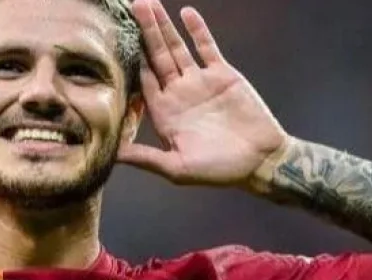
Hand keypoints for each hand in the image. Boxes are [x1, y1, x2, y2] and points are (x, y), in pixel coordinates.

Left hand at [119, 0, 288, 186]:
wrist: (260, 160)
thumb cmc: (218, 170)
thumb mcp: (177, 168)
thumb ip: (145, 157)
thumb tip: (112, 155)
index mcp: (164, 113)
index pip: (141, 80)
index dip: (128, 59)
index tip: (111, 39)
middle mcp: (178, 93)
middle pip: (156, 56)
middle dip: (143, 32)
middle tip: (130, 6)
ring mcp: (199, 81)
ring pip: (177, 47)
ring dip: (163, 26)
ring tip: (148, 3)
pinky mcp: (222, 74)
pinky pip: (206, 47)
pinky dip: (197, 30)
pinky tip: (184, 13)